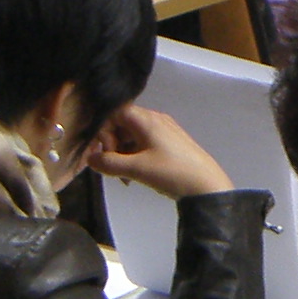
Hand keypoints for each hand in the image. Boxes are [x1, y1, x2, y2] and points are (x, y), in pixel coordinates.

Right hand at [89, 105, 231, 199]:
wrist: (207, 185)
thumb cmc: (171, 172)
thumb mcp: (136, 169)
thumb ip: (109, 163)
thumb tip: (90, 159)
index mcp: (147, 120)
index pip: (115, 112)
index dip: (103, 130)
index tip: (102, 152)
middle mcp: (155, 120)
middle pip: (122, 125)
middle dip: (111, 146)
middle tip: (111, 168)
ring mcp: (163, 132)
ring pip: (132, 137)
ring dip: (122, 155)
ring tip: (123, 178)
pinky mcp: (169, 145)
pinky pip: (143, 145)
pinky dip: (134, 158)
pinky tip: (135, 176)